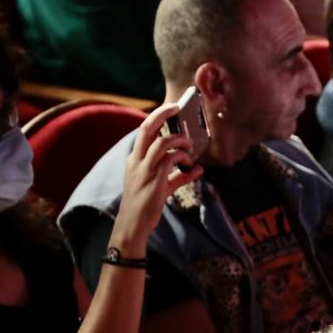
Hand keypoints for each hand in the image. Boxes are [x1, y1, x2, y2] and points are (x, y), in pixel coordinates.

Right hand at [111, 103, 202, 249]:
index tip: (171, 109)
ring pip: (161, 142)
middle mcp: (136, 161)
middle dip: (162, 113)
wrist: (133, 224)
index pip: (143, 131)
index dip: (157, 117)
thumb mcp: (163, 187)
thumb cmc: (146, 204)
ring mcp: (144, 170)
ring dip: (178, 140)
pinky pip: (170, 160)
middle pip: (146, 128)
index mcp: (134, 159)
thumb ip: (179, 176)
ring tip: (189, 144)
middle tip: (177, 107)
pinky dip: (182, 157)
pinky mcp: (154, 180)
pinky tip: (189, 163)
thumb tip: (198, 169)